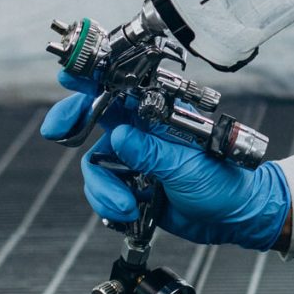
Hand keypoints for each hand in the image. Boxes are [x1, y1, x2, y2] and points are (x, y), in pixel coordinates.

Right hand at [39, 90, 290, 250]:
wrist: (236, 218)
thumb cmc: (226, 182)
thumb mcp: (189, 166)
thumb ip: (152, 153)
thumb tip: (119, 137)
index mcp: (159, 115)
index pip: (121, 87)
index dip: (92, 77)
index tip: (69, 75)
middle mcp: (142, 132)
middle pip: (92, 116)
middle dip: (72, 122)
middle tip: (58, 131)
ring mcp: (134, 159)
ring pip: (95, 163)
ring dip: (103, 187)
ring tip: (126, 206)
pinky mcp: (131, 185)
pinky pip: (103, 189)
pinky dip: (109, 203)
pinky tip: (129, 213)